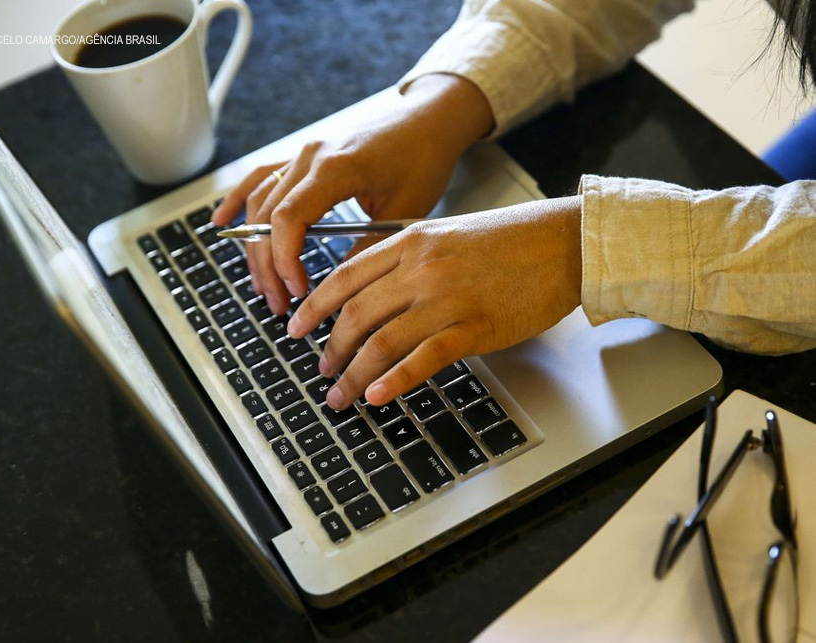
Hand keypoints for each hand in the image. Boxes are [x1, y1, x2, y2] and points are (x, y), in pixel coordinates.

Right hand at [211, 74, 493, 313]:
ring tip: (264, 286)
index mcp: (335, 168)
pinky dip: (239, 201)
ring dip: (256, 248)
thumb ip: (368, 247)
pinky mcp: (304, 156)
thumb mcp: (405, 211)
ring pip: (260, 203)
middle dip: (268, 265)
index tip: (297, 290)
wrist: (429, 120)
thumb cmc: (423, 159)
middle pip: (268, 216)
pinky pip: (261, 178)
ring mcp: (303, 154)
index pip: (289, 219)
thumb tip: (342, 288)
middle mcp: (310, 157)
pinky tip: (221, 223)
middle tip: (279, 303)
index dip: (284, 259)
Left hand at [287, 196, 583, 408]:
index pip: (346, 277)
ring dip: (354, 374)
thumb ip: (409, 259)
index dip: (314, 306)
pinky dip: (395, 380)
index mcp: (411, 241)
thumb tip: (376, 294)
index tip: (297, 326)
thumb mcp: (448, 234)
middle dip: (331, 348)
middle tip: (320, 369)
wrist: (564, 243)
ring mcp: (447, 298)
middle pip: (357, 313)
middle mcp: (422, 268)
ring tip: (341, 395)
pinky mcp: (475, 327)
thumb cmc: (511, 240)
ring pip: (382, 340)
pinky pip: (424, 358)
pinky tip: (377, 396)